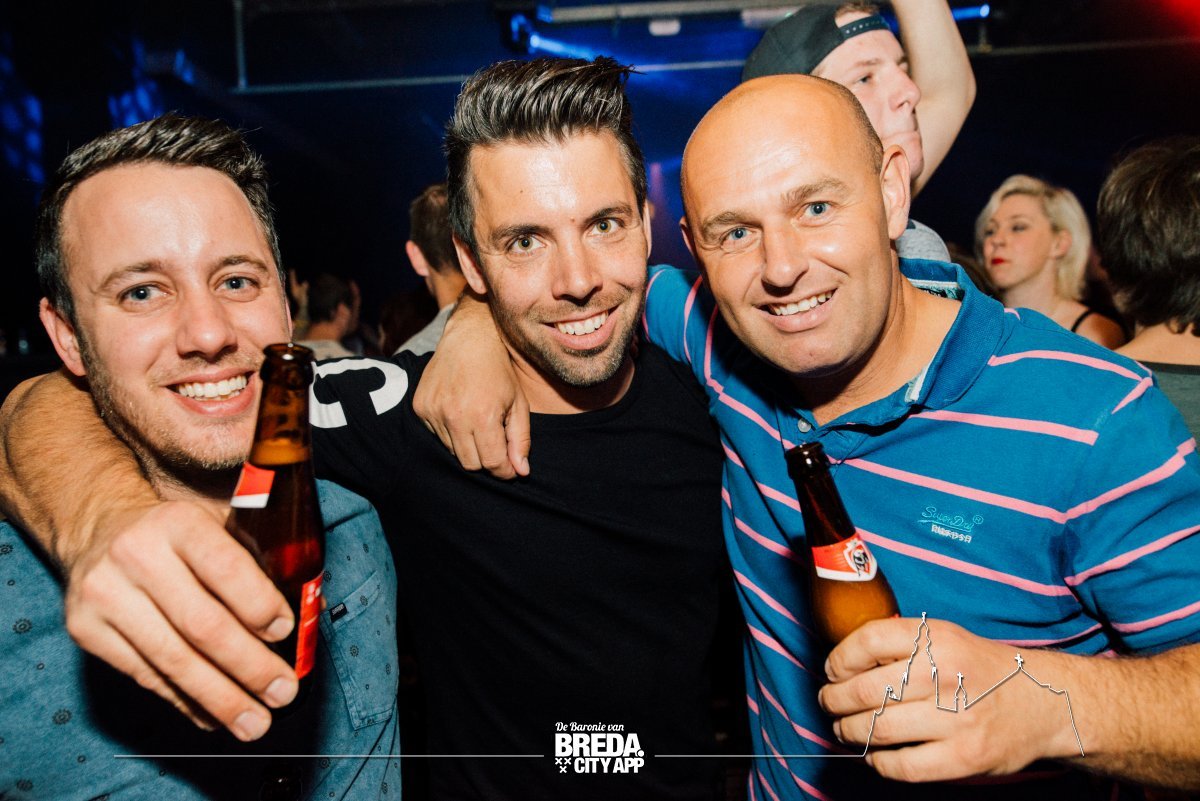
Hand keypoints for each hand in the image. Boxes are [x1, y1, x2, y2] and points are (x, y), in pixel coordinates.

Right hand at [63, 500, 297, 740]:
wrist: (99, 529)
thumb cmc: (177, 535)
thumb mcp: (216, 523)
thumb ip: (257, 558)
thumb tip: (307, 610)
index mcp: (179, 523)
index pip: (226, 567)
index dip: (260, 605)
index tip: (286, 633)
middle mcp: (137, 555)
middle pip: (202, 624)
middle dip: (249, 667)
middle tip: (282, 693)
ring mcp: (106, 595)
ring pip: (173, 660)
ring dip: (220, 698)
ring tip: (253, 722)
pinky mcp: (86, 630)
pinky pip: (146, 675)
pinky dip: (185, 701)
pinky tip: (213, 715)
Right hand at [412, 293, 530, 478]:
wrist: (469, 338)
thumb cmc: (499, 371)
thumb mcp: (519, 403)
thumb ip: (521, 440)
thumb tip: (521, 472)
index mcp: (482, 416)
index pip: (492, 464)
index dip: (504, 470)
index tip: (510, 467)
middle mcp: (454, 416)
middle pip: (470, 464)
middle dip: (486, 459)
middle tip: (495, 443)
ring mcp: (433, 411)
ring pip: (452, 451)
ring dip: (467, 444)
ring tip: (477, 420)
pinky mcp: (420, 407)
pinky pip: (436, 435)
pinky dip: (450, 431)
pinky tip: (459, 410)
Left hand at [818, 617, 1083, 781]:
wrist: (1042, 702)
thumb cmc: (979, 668)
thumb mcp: (944, 637)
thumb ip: (899, 643)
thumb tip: (842, 662)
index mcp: (937, 638)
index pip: (867, 642)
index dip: (839, 660)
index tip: (832, 672)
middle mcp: (945, 674)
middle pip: (864, 691)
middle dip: (835, 700)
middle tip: (830, 703)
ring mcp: (956, 718)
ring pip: (877, 728)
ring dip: (849, 731)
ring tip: (845, 728)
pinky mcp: (965, 756)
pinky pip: (903, 766)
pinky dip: (879, 763)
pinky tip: (876, 756)